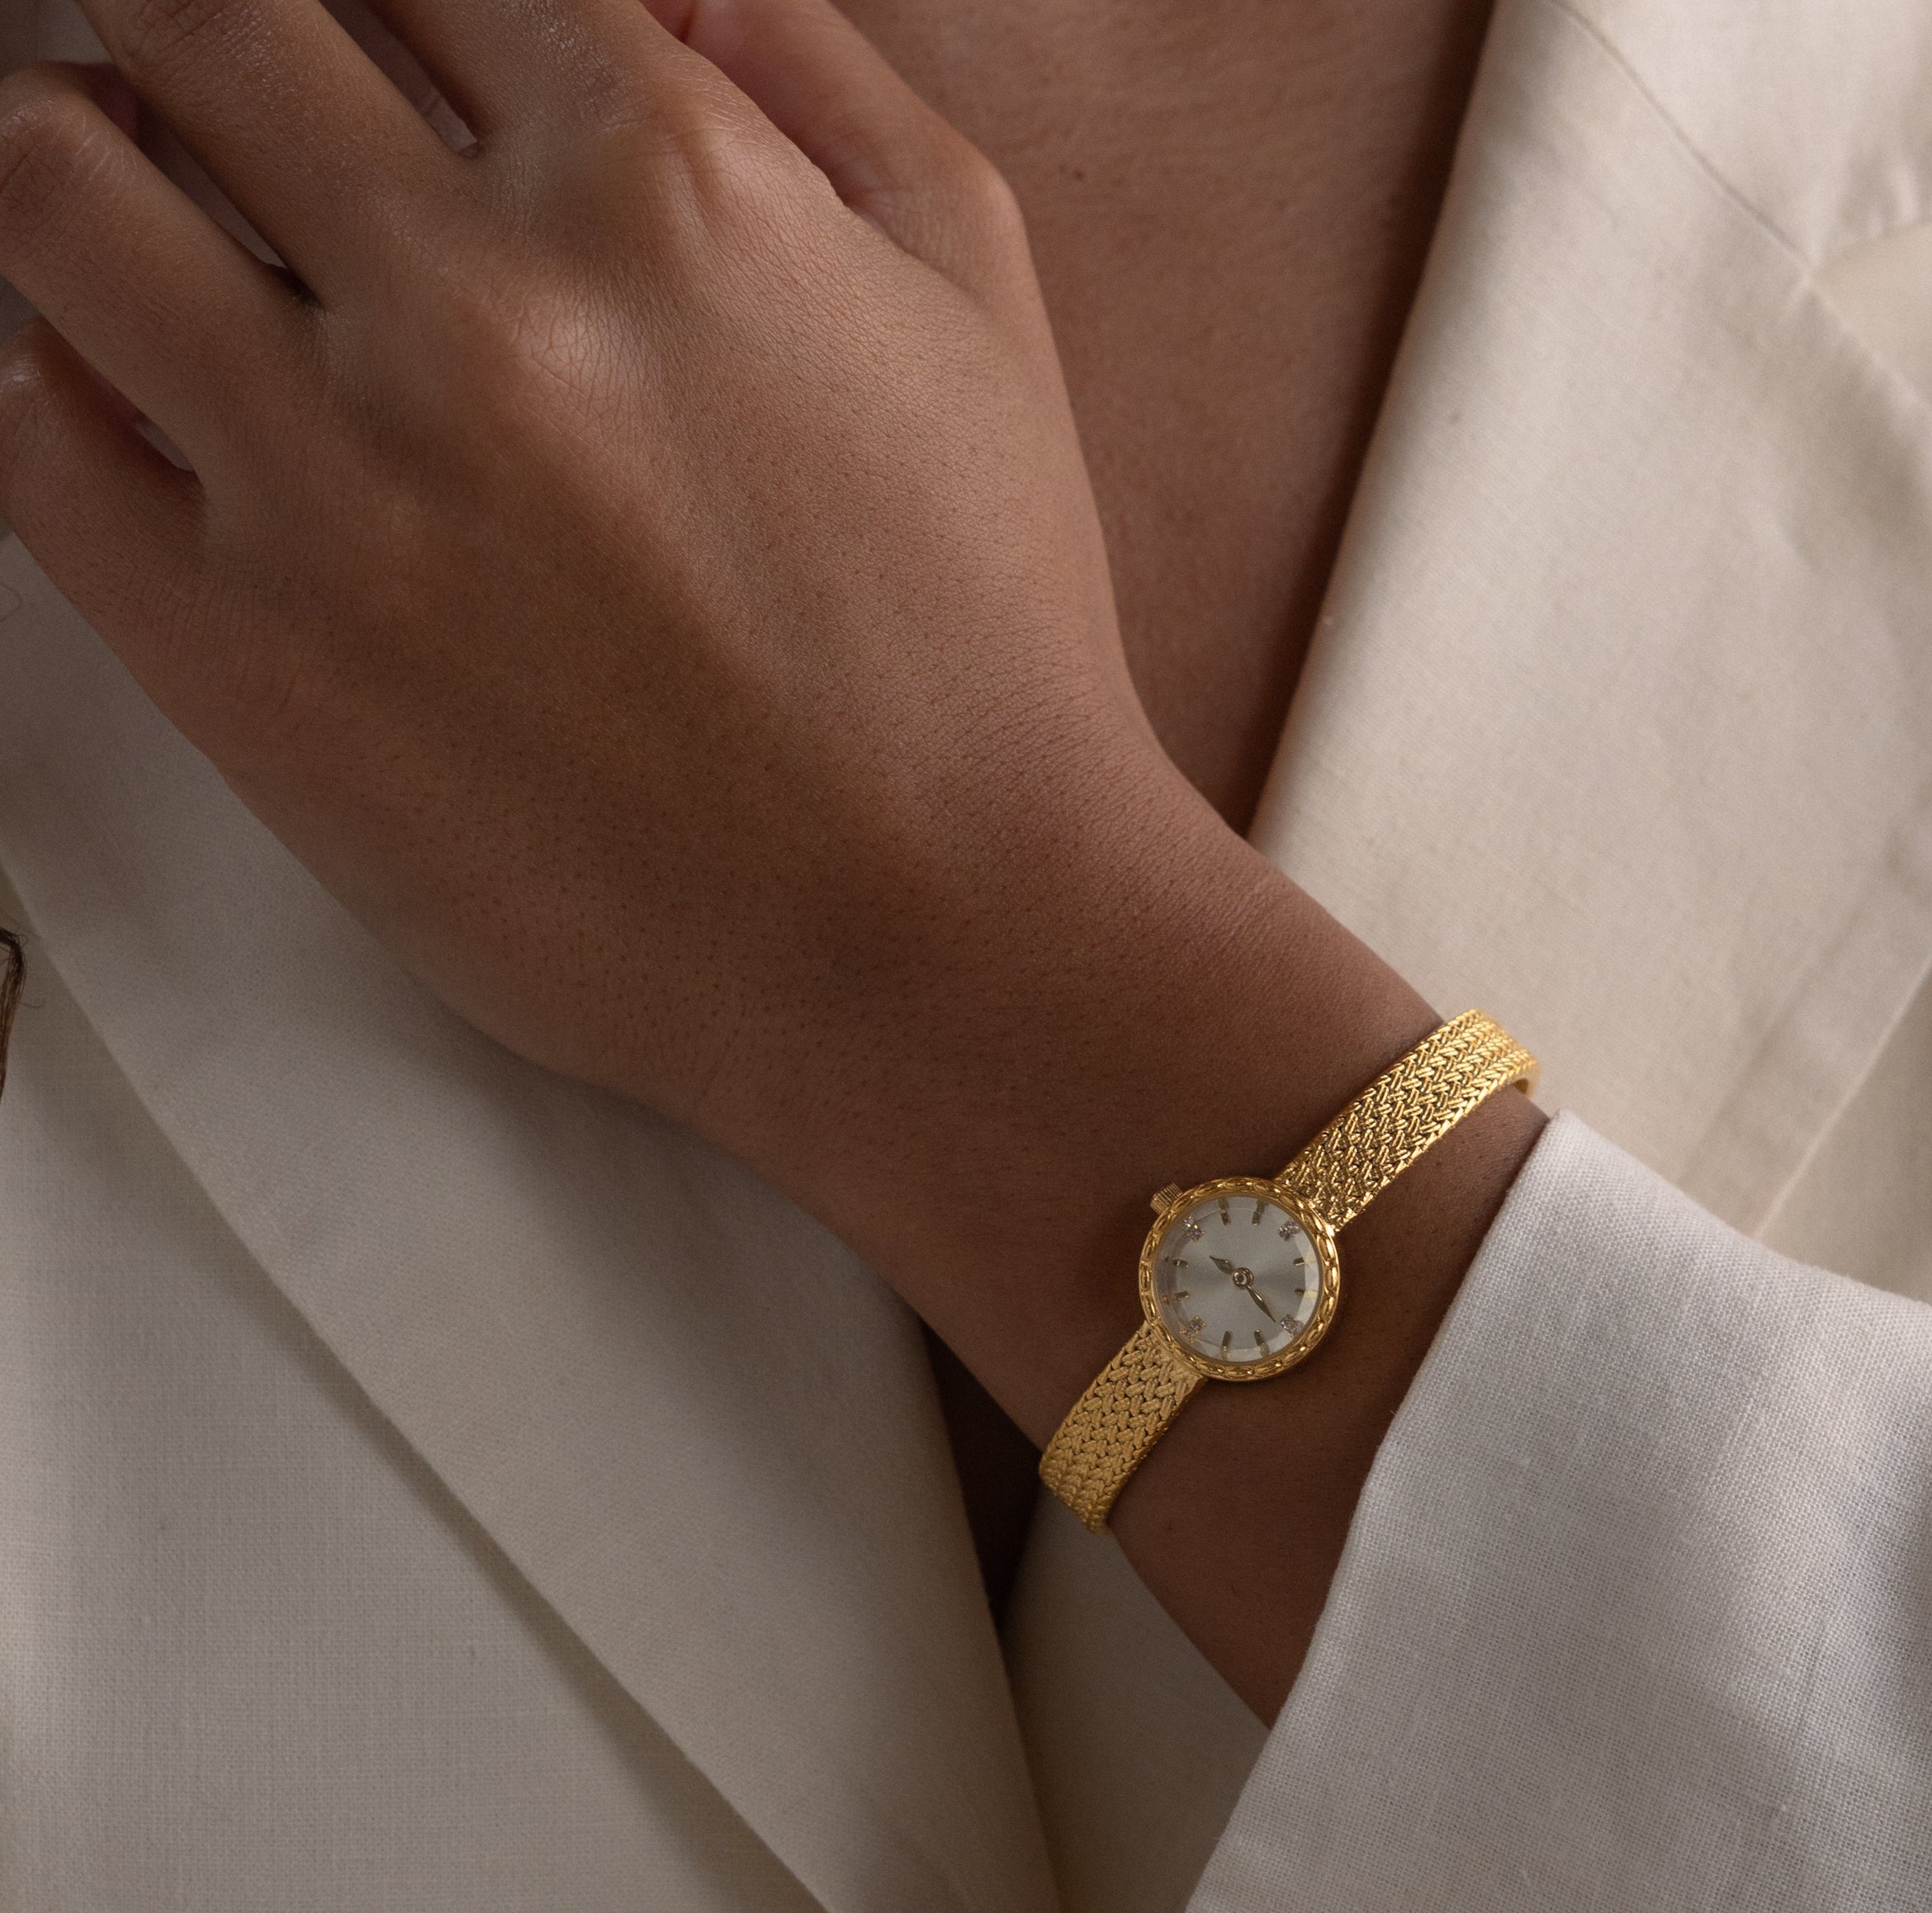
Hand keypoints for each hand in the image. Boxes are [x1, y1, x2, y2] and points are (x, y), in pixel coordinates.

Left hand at [0, 0, 1184, 1165]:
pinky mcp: (247, 662)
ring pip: (47, 175)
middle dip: (196, 22)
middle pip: (190, 5)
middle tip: (221, 90)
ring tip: (141, 201)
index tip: (360, 35)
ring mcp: (337, 482)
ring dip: (75, 147)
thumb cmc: (984, 642)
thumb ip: (813, 70)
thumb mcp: (977, 292)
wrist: (950, 948)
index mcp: (658, 180)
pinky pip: (19, 427)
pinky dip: (38, 361)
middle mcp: (474, 299)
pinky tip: (124, 384)